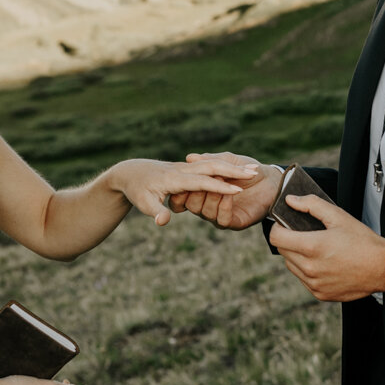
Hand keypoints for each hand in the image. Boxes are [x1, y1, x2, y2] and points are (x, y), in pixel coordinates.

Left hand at [107, 157, 255, 225]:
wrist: (130, 171)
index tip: (238, 190)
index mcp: (176, 179)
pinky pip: (211, 163)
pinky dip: (226, 164)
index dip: (221, 186)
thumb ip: (156, 212)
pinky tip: (240, 169)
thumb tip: (164, 221)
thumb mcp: (143, 203)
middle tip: (255, 172)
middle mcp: (184, 169)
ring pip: (215, 163)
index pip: (203, 182)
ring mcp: (187, 166)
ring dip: (234, 166)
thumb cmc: (136, 189)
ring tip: (254, 169)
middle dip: (234, 170)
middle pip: (214, 167)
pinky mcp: (187, 166)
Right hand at [168, 152, 282, 229]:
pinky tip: (230, 193)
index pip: (183, 196)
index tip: (187, 176)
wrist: (270, 179)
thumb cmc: (246, 168)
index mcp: (202, 192)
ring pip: (205, 213)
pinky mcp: (234, 222)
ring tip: (222, 180)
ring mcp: (220, 215)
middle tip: (208, 176)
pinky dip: (223, 206)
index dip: (183, 188)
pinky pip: (221, 219)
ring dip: (212, 195)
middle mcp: (208, 206)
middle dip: (197, 190)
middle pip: (192, 205)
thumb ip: (209, 160)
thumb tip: (189, 157)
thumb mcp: (227, 160)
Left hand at [268, 193, 384, 301]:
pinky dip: (307, 271)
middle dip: (289, 241)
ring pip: (291, 266)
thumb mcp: (338, 216)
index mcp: (312, 247)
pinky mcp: (320, 294)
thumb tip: (290, 200)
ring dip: (297, 256)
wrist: (382, 268)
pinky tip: (323, 263)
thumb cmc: (362, 241)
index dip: (279, 228)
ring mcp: (314, 284)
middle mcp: (310, 268)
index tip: (286, 225)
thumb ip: (312, 205)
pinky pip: (303, 280)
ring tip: (316, 249)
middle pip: (283, 252)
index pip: (276, 238)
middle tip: (306, 235)